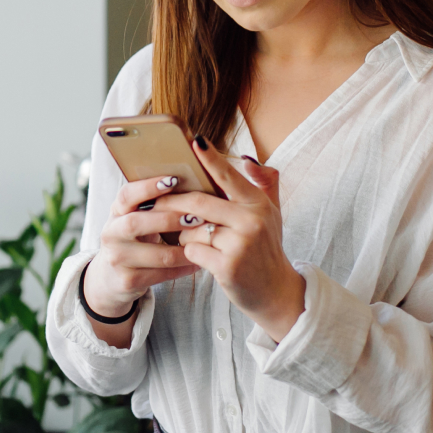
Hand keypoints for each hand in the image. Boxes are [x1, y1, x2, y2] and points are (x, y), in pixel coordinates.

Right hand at [83, 175, 198, 344]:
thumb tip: (190, 180)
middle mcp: (111, 233)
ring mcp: (118, 258)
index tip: (173, 180)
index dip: (148, 187)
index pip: (126, 195)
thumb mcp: (135, 219)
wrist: (111, 278)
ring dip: (184, 248)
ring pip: (156, 254)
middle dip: (169, 219)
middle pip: (137, 223)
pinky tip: (198, 262)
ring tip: (205, 242)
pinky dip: (182, 268)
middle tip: (196, 216)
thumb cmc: (134, 239)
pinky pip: (161, 274)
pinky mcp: (128, 280)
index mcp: (116, 212)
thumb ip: (152, 204)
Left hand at [153, 138, 305, 341]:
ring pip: (191, 229)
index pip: (228, 176)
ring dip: (182, 233)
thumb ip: (263, 183)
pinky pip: (192, 251)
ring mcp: (240, 244)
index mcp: (258, 204)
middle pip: (198, 203)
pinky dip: (190, 252)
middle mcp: (251, 221)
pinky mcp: (227, 266)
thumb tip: (247, 158)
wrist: (276, 291)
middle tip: (155, 201)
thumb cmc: (267, 247)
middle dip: (173, 202)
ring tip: (190, 237)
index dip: (210, 158)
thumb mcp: (272, 213)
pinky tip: (200, 256)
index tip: (194, 141)